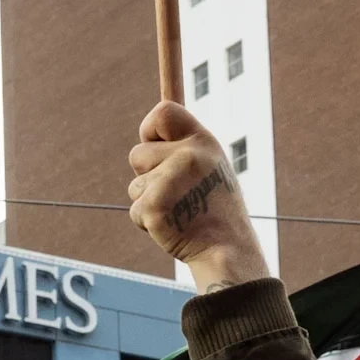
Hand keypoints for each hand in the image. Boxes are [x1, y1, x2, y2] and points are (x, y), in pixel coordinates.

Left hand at [125, 101, 269, 291]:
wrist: (225, 247)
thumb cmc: (215, 207)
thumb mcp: (209, 166)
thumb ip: (184, 147)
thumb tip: (153, 126)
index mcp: (202, 142)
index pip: (163, 112)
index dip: (150, 128)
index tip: (155, 144)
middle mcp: (187, 156)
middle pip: (137, 154)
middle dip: (146, 174)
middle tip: (174, 192)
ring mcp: (169, 180)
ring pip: (134, 185)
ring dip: (147, 200)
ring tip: (177, 211)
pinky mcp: (154, 205)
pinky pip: (135, 209)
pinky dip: (146, 222)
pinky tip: (170, 226)